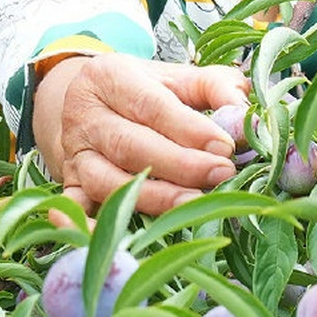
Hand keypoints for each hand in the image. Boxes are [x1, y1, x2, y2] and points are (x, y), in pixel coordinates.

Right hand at [29, 54, 249, 214]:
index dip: (189, 129)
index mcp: (112, 77)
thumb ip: (217, 88)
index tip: (225, 147)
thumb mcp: (180, 78)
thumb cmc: (148, 91)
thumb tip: (246, 114)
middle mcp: (86, 115)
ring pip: (107, 180)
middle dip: (178, 165)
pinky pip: (74, 206)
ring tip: (195, 203)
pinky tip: (103, 239)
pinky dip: (83, 225)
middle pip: (129, 145)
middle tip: (222, 174)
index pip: (151, 105)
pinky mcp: (70, 183)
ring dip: (152, 197)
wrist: (93, 103)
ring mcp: (75, 152)